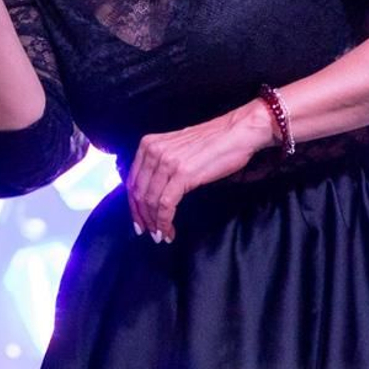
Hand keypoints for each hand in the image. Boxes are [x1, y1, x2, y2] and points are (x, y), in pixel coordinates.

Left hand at [127, 102, 275, 242]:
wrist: (237, 132)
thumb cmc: (213, 141)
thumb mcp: (177, 148)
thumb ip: (161, 163)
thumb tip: (152, 188)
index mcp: (149, 144)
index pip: (131, 180)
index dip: (133, 205)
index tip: (138, 220)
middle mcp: (154, 151)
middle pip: (138, 193)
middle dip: (141, 217)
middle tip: (147, 233)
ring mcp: (167, 162)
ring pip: (150, 201)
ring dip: (154, 223)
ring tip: (160, 235)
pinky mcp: (182, 173)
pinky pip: (166, 204)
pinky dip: (164, 222)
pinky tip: (169, 231)